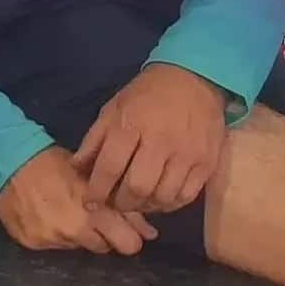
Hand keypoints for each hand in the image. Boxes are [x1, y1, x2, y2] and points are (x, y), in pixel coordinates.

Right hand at [0, 147, 158, 255]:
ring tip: (65, 211)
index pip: (130, 245)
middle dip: (105, 236)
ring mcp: (52, 239)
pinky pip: (54, 246)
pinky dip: (54, 234)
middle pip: (106, 249)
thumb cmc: (54, 163)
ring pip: (79, 247)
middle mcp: (76, 231)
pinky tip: (46, 214)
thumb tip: (150, 233)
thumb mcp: (92, 177)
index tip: (123, 227)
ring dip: (78, 233)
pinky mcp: (32, 244)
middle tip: (94, 219)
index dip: (129, 236)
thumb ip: (122, 206)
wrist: (7, 161)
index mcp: (96, 211)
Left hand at [73, 63, 226, 213]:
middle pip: (138, 187)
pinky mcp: (207, 163)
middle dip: (122, 203)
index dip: (97, 190)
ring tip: (137, 201)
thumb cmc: (146, 95)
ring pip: (163, 196)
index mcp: (131, 125)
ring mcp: (187, 154)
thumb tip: (77, 168)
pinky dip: (169, 204)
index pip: (109, 167)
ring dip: (146, 206)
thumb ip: (94, 140)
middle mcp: (160, 142)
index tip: (90, 202)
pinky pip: (186, 196)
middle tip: (116, 203)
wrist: (193, 79)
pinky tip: (159, 198)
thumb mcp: (113, 109)